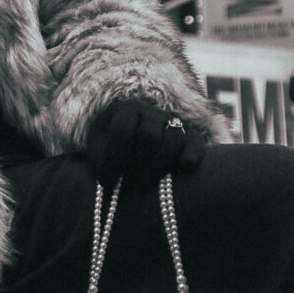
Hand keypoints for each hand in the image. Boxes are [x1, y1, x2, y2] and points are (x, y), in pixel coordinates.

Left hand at [83, 96, 209, 187]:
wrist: (129, 143)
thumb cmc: (109, 147)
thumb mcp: (97, 146)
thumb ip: (99, 156)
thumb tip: (110, 178)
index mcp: (125, 110)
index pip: (122, 129)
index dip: (114, 157)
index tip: (107, 181)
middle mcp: (150, 112)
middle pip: (149, 135)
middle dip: (138, 161)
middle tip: (130, 181)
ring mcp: (171, 122)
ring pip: (174, 138)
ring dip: (160, 164)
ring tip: (146, 182)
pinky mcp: (189, 134)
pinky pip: (196, 140)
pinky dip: (193, 153)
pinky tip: (185, 166)